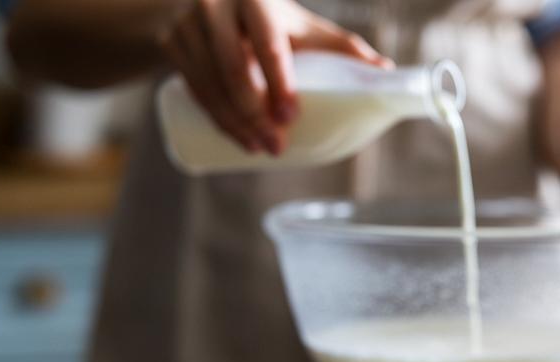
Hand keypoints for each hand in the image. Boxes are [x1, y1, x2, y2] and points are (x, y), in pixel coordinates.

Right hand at [159, 0, 389, 154]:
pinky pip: (193, 88)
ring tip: (260, 150)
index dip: (279, 83)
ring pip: (210, 83)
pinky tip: (235, 139)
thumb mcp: (300, 24)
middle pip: (235, 69)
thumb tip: (387, 72)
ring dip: (233, 124)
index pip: (268, 44)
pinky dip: (214, 118)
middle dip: (255, 115)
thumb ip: (340, 46)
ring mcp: (188, 23)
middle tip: (276, 147)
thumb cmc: (268, 17)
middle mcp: (217, 4)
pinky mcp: (172, 43)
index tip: (289, 118)